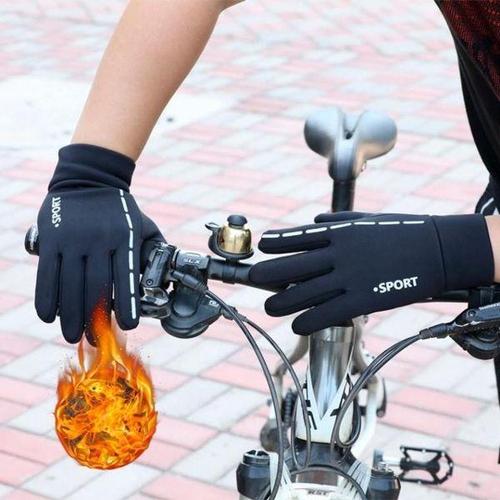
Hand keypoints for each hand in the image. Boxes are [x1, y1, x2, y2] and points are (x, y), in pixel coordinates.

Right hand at [35, 144, 164, 343]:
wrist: (89, 178)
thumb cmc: (120, 208)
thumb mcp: (143, 224)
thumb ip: (152, 249)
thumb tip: (162, 277)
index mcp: (125, 239)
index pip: (126, 278)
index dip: (127, 304)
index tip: (129, 325)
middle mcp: (99, 241)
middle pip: (96, 287)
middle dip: (95, 318)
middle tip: (96, 339)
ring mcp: (73, 240)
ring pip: (70, 285)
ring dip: (70, 315)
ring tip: (72, 334)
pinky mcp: (52, 239)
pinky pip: (47, 274)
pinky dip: (47, 298)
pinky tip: (49, 315)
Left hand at [250, 212, 492, 334]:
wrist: (438, 250)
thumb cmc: (402, 231)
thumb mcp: (366, 219)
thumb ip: (336, 221)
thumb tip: (313, 221)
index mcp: (338, 232)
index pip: (297, 237)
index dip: (275, 244)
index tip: (262, 247)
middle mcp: (338, 253)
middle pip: (291, 266)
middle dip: (267, 274)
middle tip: (254, 280)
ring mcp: (349, 277)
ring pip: (304, 292)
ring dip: (281, 301)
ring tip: (269, 307)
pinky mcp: (363, 300)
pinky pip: (327, 313)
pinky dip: (307, 320)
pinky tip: (296, 325)